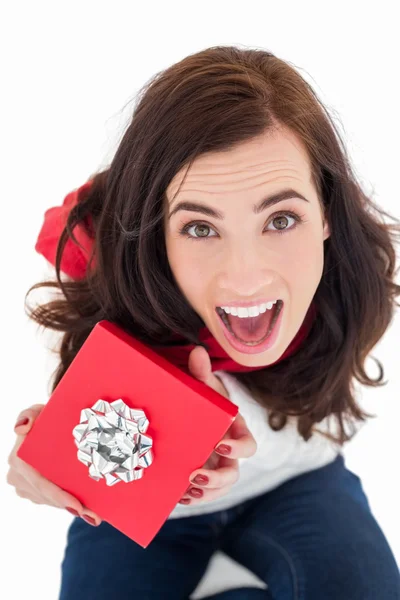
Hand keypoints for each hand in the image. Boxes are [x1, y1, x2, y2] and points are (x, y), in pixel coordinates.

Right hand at [6, 404, 101, 525]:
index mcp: (18, 459)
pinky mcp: (32, 491)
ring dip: (71, 507)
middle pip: (47, 497)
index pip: (40, 482)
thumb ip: (29, 414)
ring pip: (50, 501)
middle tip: (94, 515)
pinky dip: (66, 503)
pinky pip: (50, 500)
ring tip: (94, 515)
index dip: (58, 496)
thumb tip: (21, 428)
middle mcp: (17, 476)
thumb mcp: (39, 411)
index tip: (78, 506)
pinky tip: (86, 510)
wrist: (47, 426)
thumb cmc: (45, 418)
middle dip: (70, 506)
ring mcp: (23, 486)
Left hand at [179, 346, 256, 504]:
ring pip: (220, 488)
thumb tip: (197, 351)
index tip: (220, 443)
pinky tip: (178, 496)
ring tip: (185, 492)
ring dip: (205, 494)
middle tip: (195, 476)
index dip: (238, 447)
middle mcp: (228, 451)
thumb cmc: (203, 396)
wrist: (192, 409)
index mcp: (235, 430)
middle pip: (233, 473)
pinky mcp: (201, 474)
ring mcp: (215, 465)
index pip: (249, 445)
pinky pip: (203, 493)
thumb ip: (201, 371)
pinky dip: (193, 497)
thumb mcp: (202, 384)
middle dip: (216, 479)